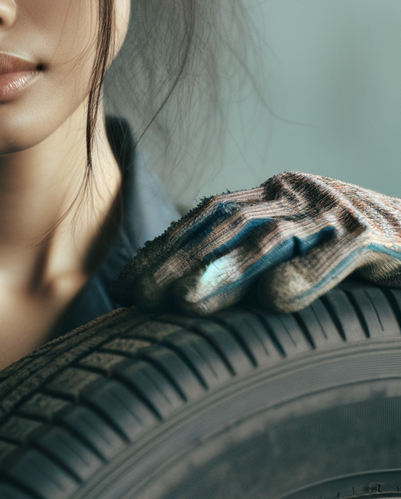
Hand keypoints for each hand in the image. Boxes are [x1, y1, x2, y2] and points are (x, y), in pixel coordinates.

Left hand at [115, 172, 400, 314]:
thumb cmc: (356, 256)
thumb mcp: (297, 252)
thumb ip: (248, 263)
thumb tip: (175, 298)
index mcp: (273, 196)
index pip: (205, 219)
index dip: (163, 250)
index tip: (124, 288)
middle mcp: (299, 195)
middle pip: (227, 225)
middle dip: (178, 261)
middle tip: (139, 298)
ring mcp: (339, 210)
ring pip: (273, 237)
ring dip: (225, 269)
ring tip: (184, 303)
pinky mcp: (380, 235)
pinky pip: (339, 252)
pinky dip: (306, 275)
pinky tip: (275, 301)